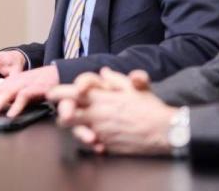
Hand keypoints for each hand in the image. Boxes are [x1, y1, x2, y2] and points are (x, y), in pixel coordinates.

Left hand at [0, 65, 58, 117]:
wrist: (56, 75)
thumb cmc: (37, 85)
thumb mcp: (19, 91)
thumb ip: (9, 99)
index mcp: (7, 84)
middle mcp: (12, 83)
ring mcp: (23, 84)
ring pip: (6, 93)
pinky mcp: (35, 88)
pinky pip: (24, 97)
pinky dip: (17, 106)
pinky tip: (11, 114)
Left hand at [48, 68, 175, 155]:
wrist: (164, 131)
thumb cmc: (150, 108)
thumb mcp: (134, 87)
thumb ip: (115, 79)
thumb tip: (104, 72)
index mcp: (101, 98)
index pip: (69, 94)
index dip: (58, 93)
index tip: (53, 93)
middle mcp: (97, 115)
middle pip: (65, 116)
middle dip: (62, 113)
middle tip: (65, 111)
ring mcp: (100, 132)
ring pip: (75, 131)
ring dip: (75, 128)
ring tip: (81, 125)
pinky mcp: (106, 146)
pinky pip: (91, 144)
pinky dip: (92, 141)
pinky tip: (97, 138)